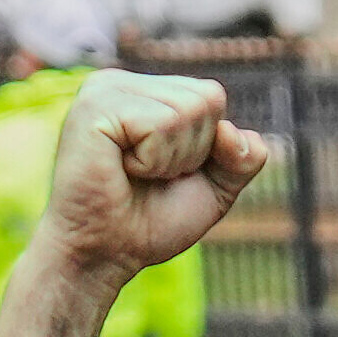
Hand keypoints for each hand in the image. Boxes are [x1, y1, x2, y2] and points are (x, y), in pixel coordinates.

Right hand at [43, 70, 272, 279]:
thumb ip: (244, 157)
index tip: (166, 170)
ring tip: (134, 172)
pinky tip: (121, 169)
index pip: (212, 96)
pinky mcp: (94, 107)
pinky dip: (152, 161)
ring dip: (170, 159)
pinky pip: (160, 125)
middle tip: (149, 175)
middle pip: (207, 98)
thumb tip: (231, 130)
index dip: (206, 147)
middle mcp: (122, 82)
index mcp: (145, 91)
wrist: (104, 254)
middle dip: (192, 152)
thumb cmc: (151, 221)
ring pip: (187, 110)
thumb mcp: (216, 188)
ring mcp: (104, 89)